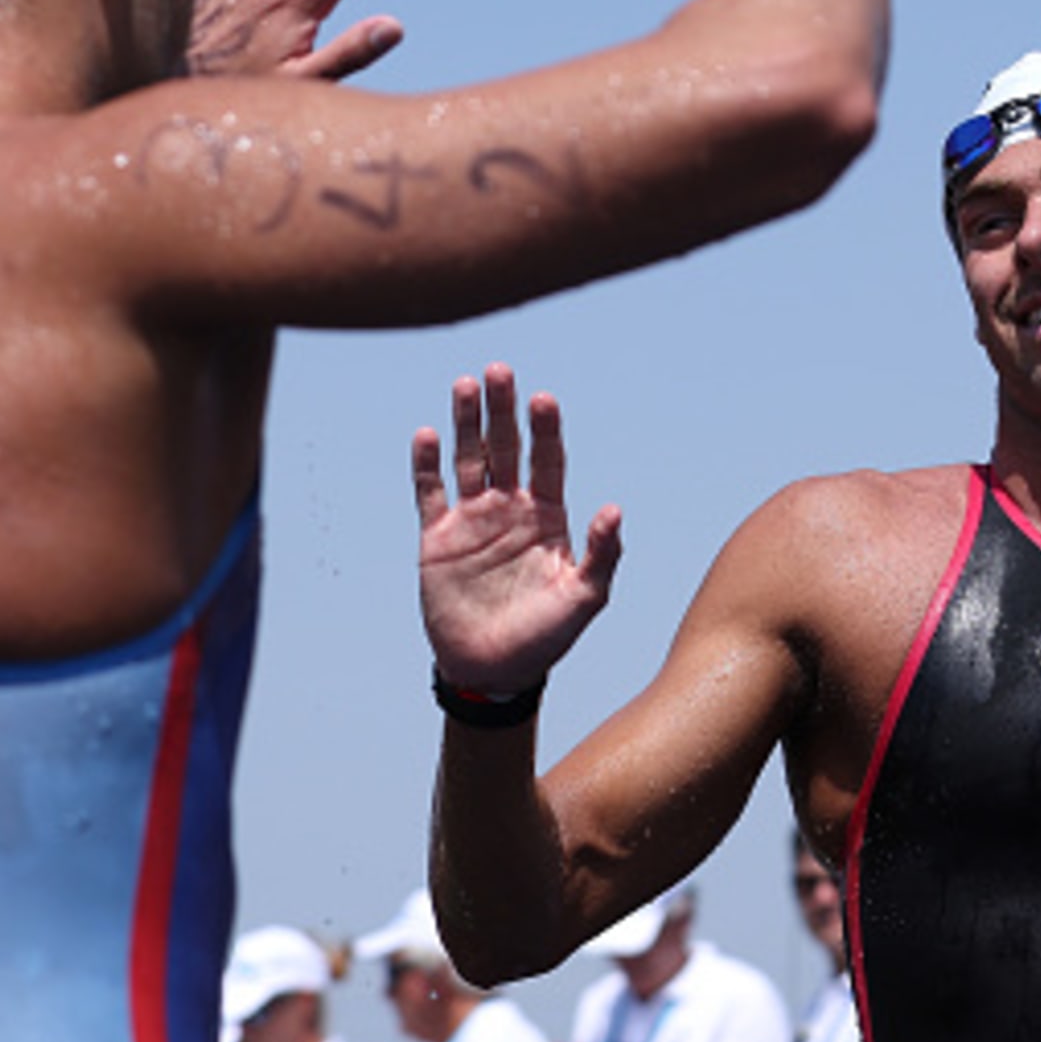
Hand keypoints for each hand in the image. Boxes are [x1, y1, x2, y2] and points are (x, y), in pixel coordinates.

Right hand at [415, 365, 621, 696]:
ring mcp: (474, 520)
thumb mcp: (584, 599)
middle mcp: (511, 509)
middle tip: (499, 370)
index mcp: (548, 517)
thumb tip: (614, 509)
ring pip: (469, 460)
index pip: (548, 461)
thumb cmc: (546, 637)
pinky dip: (427, 465)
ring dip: (466, 423)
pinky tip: (426, 435)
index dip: (545, 430)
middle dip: (503, 410)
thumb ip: (600, 555)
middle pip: (506, 448)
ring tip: (465, 385)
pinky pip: (431, 493)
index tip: (543, 399)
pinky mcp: (438, 538)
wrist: (493, 671)